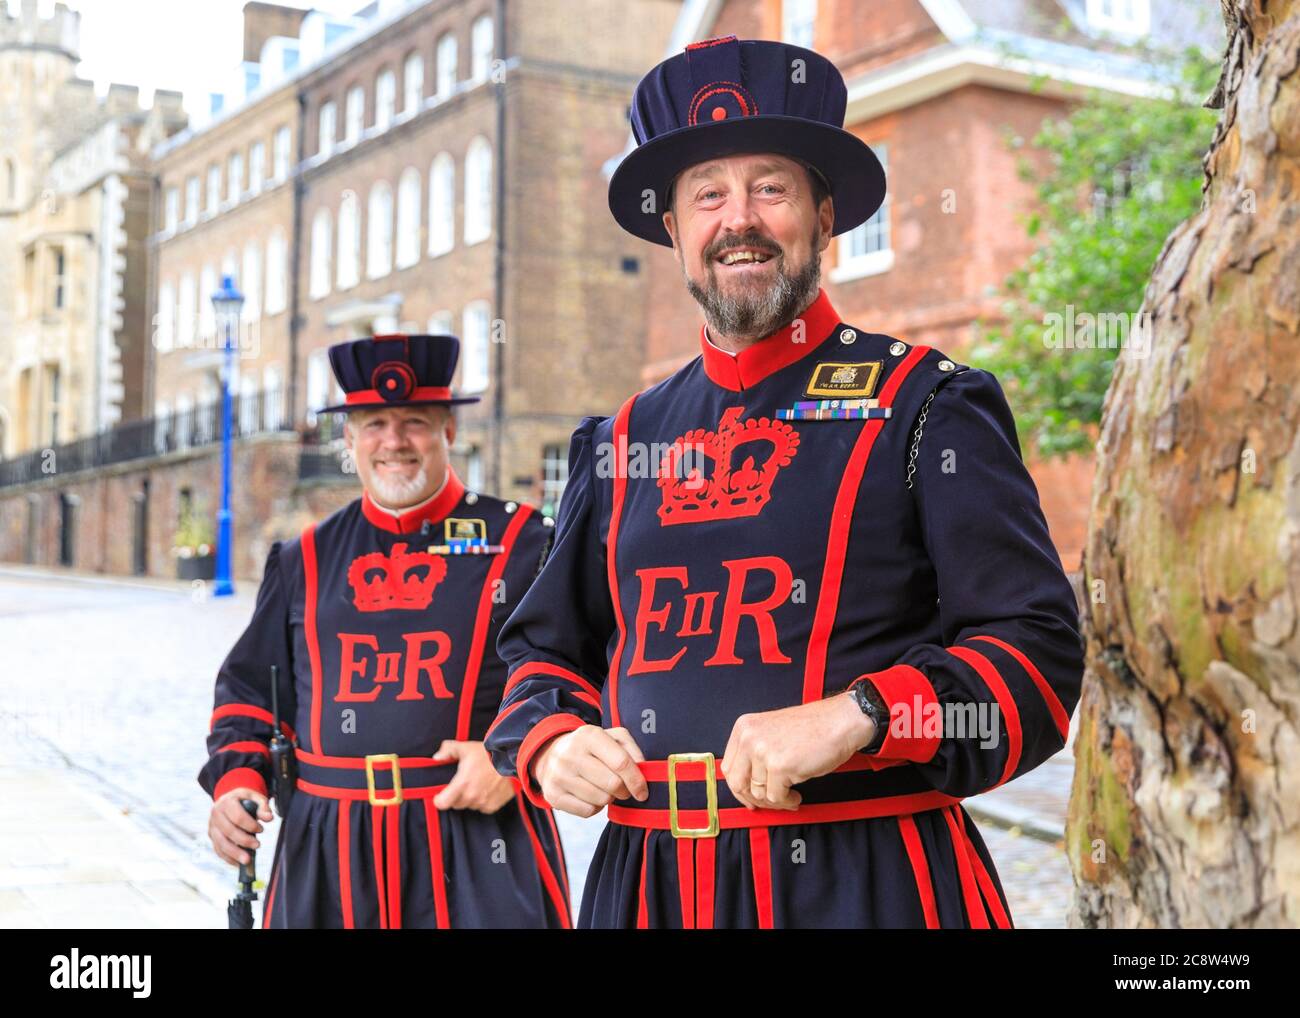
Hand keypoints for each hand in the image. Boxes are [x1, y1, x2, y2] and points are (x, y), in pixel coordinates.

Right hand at [209, 788, 272, 865]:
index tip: (261, 829)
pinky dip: (228, 858)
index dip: (250, 825)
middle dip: (244, 840)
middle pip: (228, 831)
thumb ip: (263, 807)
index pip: (237, 817)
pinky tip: (238, 863)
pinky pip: (218, 850)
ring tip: (247, 860)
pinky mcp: (212, 837)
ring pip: (221, 843)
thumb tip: (269, 818)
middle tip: (258, 845)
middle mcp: (216, 815)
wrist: (229, 800)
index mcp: (226, 802)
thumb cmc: (244, 800)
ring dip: (235, 853)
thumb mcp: (255, 797)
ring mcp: (212, 827)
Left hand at [432, 740, 517, 813]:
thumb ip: (448, 750)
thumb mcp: (466, 747)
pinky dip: (482, 801)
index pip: (442, 803)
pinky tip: (487, 789)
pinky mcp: (493, 806)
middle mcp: (471, 796)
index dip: (439, 800)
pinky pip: (482, 808)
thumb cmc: (488, 753)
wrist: (513, 760)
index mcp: (461, 784)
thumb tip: (436, 758)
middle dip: (456, 796)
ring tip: (477, 784)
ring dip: (470, 798)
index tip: (441, 795)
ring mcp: (483, 802)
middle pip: (456, 804)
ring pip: (469, 806)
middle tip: (463, 784)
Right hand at [531, 726, 648, 817]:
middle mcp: (571, 754)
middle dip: (624, 790)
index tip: (643, 791)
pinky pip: (587, 811)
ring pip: (601, 800)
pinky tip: (590, 795)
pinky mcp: (553, 794)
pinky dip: (594, 807)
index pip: (621, 762)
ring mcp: (559, 775)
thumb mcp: (612, 737)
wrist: (552, 755)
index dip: (636, 780)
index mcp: (589, 735)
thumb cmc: (591, 747)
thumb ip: (632, 749)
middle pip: (612, 784)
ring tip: (603, 787)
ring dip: (609, 798)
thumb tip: (643, 769)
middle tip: (622, 788)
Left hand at [721, 694, 874, 810]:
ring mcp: (763, 751)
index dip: (739, 787)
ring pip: (758, 793)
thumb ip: (754, 753)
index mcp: (744, 727)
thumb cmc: (813, 728)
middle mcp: (749, 737)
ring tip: (790, 795)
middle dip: (753, 799)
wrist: (840, 722)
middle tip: (770, 802)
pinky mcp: (779, 766)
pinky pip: (776, 797)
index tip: (749, 796)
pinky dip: (787, 801)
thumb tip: (747, 785)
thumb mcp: (772, 732)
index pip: (728, 767)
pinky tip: (796, 795)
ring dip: (775, 801)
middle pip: (736, 782)